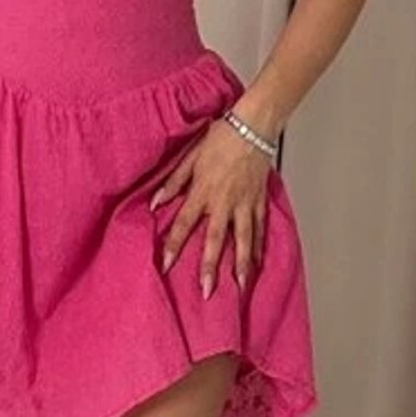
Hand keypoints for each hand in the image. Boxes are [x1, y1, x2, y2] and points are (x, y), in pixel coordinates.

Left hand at [150, 119, 271, 295]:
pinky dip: (259, 246)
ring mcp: (244, 203)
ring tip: (241, 286)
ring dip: (241, 265)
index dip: (173, 246)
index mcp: (203, 192)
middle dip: (210, 267)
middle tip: (207, 291)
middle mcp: (224, 202)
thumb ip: (173, 183)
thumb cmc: (221, 138)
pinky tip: (258, 262)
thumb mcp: (190, 158)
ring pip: (243, 240)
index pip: (184, 225)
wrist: (253, 126)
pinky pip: (260, 228)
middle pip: (215, 240)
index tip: (165, 266)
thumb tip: (155, 203)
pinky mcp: (259, 200)